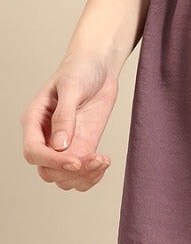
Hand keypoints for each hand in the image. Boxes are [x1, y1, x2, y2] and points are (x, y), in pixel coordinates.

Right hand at [21, 51, 119, 191]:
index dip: (52, 161)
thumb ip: (64, 115)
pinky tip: (104, 162)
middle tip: (95, 160)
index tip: (76, 161)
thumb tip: (59, 145)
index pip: (33, 152)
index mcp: (34, 121)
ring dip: (82, 178)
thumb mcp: (72, 86)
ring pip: (63, 178)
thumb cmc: (80, 69)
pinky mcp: (82, 146)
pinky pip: (80, 174)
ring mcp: (64, 145)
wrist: (100, 65)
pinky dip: (92, 176)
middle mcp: (46, 137)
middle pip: (47, 171)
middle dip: (70, 172)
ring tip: (102, 161)